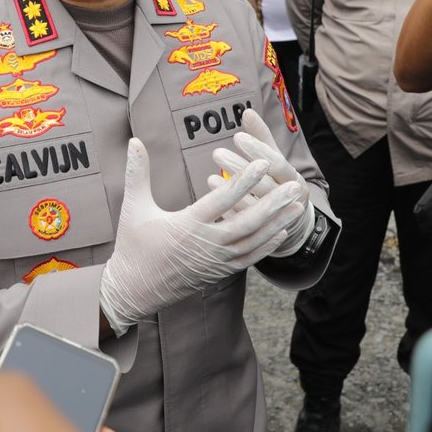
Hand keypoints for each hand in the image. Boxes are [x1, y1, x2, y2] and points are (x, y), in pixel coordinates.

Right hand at [99, 139, 303, 333]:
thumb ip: (137, 173)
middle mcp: (206, 244)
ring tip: (298, 207)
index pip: (221, 199)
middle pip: (247, 222)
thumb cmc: (133, 246)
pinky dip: (266, 246)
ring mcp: (215, 261)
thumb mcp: (133, 207)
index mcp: (187, 226)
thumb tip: (134, 141)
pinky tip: (281, 233)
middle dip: (274, 203)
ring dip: (278, 223)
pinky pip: (248, 259)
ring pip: (253, 241)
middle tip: (295, 186)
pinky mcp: (219, 272)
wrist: (134, 291)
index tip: (262, 163)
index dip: (243, 180)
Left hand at [207, 108, 322, 254]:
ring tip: (212, 172)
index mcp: (293, 180)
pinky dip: (228, 209)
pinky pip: (243, 223)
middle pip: (264, 185)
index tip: (238, 137)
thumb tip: (246, 112)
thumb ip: (262, 138)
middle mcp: (288, 200)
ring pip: (254, 205)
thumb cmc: (278, 183)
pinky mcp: (260, 235)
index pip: (277, 164)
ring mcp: (275, 220)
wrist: (292, 225)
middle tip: (217, 153)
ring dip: (233, 189)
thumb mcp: (274, 160)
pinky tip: (213, 195)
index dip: (258, 150)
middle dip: (240, 169)